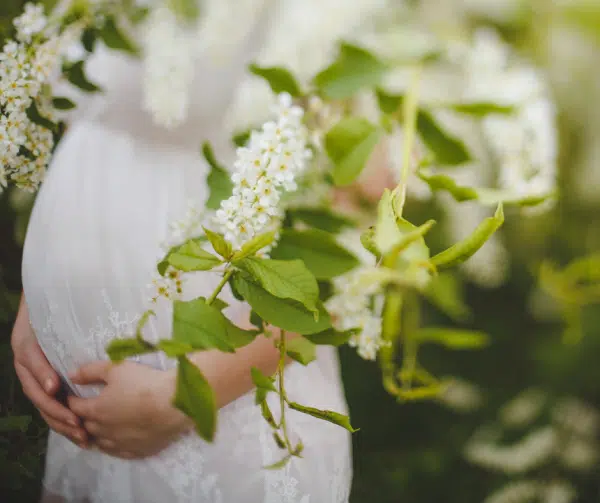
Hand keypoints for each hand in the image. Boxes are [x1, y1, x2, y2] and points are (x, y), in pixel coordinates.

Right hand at [11, 298, 87, 446]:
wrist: (52, 297)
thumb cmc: (51, 307)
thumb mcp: (47, 319)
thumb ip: (50, 343)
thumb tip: (53, 385)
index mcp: (25, 351)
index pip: (33, 373)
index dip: (45, 384)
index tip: (57, 392)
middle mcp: (29, 366)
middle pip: (40, 397)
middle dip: (59, 414)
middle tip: (79, 426)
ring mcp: (38, 375)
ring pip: (47, 405)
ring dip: (63, 422)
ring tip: (83, 435)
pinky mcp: (50, 379)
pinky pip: (55, 402)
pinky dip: (66, 416)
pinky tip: (81, 429)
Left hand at [68, 360, 191, 459]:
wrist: (174, 404)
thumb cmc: (144, 383)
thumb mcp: (116, 369)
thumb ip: (90, 371)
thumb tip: (71, 375)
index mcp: (96, 410)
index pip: (75, 407)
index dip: (73, 400)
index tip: (74, 395)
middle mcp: (104, 431)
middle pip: (86, 426)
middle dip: (84, 418)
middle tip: (88, 410)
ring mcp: (120, 444)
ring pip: (100, 442)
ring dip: (97, 434)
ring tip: (102, 427)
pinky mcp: (136, 451)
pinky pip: (119, 452)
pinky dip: (114, 446)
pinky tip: (118, 441)